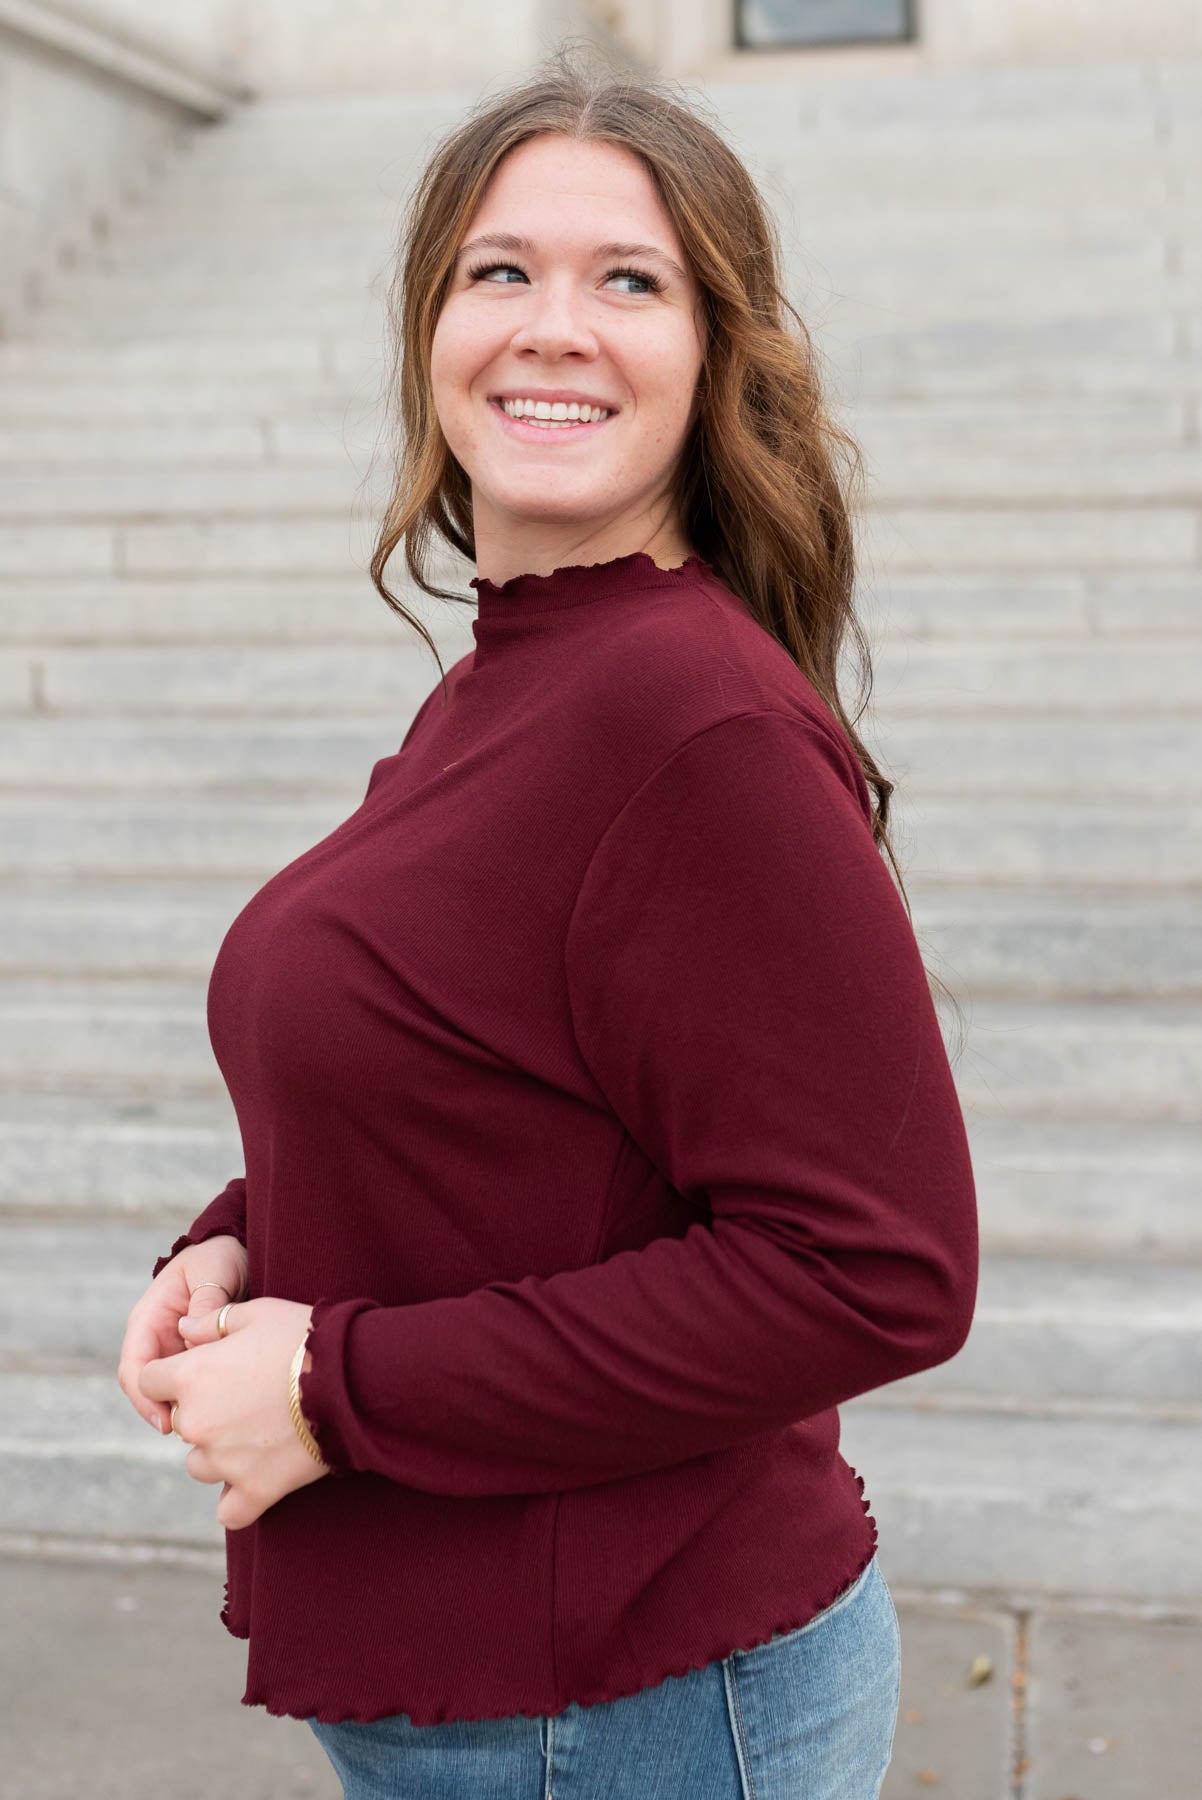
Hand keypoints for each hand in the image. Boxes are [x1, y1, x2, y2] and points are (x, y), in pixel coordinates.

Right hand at [117, 1236, 248, 1434]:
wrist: (236, 1251)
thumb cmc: (219, 1257)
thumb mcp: (212, 1272)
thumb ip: (205, 1303)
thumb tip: (195, 1340)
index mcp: (148, 1317)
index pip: (134, 1366)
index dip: (145, 1396)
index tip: (166, 1420)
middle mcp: (154, 1337)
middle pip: (146, 1386)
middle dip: (161, 1411)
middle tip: (189, 1434)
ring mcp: (171, 1349)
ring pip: (166, 1390)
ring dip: (181, 1408)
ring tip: (207, 1427)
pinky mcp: (190, 1357)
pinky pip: (187, 1385)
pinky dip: (197, 1399)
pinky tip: (219, 1411)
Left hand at [138, 1297, 330, 1528]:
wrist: (353, 1378)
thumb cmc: (304, 1337)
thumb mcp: (257, 1313)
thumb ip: (212, 1322)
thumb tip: (183, 1329)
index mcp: (190, 1376)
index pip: (149, 1382)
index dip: (172, 1373)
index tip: (204, 1369)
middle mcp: (197, 1423)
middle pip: (179, 1423)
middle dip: (204, 1410)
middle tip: (247, 1395)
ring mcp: (224, 1462)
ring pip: (198, 1464)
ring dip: (218, 1451)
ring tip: (257, 1431)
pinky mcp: (256, 1490)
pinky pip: (229, 1511)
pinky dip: (238, 1499)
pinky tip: (256, 1478)